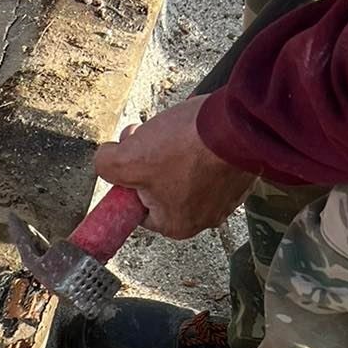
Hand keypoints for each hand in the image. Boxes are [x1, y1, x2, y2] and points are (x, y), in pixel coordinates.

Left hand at [91, 98, 253, 239]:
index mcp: (175, 226)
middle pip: (161, 189)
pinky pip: (211, 162)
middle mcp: (204, 218)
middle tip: (149, 137)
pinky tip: (199, 130)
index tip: (130, 158)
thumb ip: (105, 166)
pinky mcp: (242, 173)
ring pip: (186, 173)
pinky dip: (202, 146)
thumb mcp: (127, 160)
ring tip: (176, 131)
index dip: (129, 181)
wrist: (240, 122)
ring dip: (175, 150)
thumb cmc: (187, 147)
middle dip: (150, 161)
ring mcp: (227, 197)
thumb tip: (105, 160)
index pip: (138, 209)